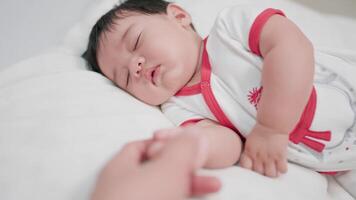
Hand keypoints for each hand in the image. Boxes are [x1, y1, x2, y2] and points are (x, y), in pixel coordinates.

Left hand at [91, 133, 220, 199]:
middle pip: (155, 170)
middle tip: (202, 169)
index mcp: (119, 168)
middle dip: (184, 168)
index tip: (185, 144)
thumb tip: (192, 134)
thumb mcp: (166, 169)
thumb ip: (180, 149)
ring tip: (209, 188)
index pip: (140, 146)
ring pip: (161, 190)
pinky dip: (179, 199)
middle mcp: (121, 188)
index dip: (164, 142)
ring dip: (187, 187)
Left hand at [239, 123, 287, 176]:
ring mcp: (269, 157)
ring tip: (274, 169)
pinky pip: (282, 170)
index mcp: (249, 151)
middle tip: (265, 168)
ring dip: (273, 172)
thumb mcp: (250, 140)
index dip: (249, 169)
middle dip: (262, 171)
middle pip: (259, 173)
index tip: (253, 167)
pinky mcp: (280, 156)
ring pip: (270, 174)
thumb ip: (250, 149)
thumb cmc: (261, 128)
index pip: (246, 167)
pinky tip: (281, 165)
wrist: (272, 123)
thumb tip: (250, 156)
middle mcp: (258, 156)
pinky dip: (282, 169)